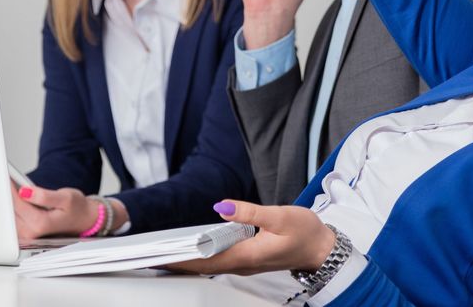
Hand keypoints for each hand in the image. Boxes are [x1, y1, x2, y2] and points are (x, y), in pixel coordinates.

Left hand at [11, 184, 124, 238]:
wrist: (84, 220)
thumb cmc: (77, 209)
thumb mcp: (66, 198)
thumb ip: (44, 196)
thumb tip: (24, 191)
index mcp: (40, 224)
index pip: (17, 203)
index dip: (11, 188)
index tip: (8, 177)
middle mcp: (30, 232)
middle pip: (10, 209)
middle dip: (10, 194)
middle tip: (12, 180)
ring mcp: (27, 234)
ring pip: (9, 214)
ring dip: (12, 201)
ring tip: (19, 189)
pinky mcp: (25, 233)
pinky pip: (13, 217)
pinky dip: (15, 207)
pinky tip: (22, 199)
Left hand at [168, 200, 334, 275]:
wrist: (322, 249)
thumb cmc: (305, 233)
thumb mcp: (280, 216)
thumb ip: (250, 212)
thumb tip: (221, 206)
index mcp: (246, 256)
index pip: (205, 260)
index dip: (180, 257)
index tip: (158, 254)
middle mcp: (242, 264)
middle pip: (201, 266)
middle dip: (176, 261)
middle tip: (150, 254)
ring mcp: (245, 264)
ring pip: (209, 265)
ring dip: (187, 260)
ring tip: (164, 251)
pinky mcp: (248, 259)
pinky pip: (218, 261)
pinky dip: (201, 256)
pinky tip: (192, 249)